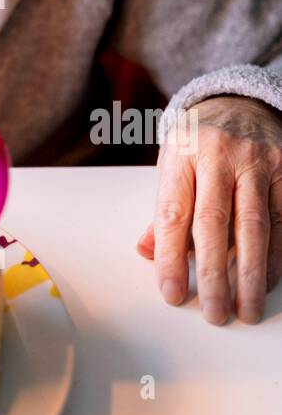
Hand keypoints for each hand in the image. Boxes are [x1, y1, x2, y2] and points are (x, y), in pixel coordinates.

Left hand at [137, 96, 281, 323]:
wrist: (240, 102)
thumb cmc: (200, 142)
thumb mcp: (172, 164)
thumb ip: (163, 211)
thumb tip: (146, 253)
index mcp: (181, 153)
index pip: (172, 212)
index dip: (170, 257)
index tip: (172, 294)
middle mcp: (219, 154)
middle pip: (214, 223)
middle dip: (213, 274)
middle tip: (214, 313)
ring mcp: (256, 161)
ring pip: (254, 226)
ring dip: (250, 274)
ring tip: (245, 309)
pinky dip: (276, 256)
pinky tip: (267, 281)